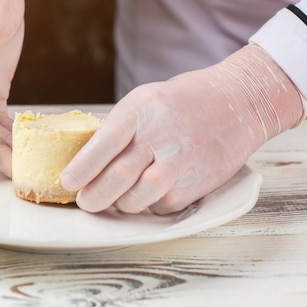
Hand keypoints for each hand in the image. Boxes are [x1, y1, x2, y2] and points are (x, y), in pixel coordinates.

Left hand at [61, 44, 306, 213]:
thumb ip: (120, 129)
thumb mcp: (146, 101)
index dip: (82, 168)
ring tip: (116, 199)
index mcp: (142, 110)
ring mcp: (181, 160)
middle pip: (118, 177)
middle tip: (86, 202)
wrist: (239, 102)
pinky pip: (163, 204)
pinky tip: (150, 193)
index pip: (104, 144)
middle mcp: (161, 134)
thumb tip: (87, 163)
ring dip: (122, 204)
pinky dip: (150, 205)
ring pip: (139, 197)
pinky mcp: (198, 182)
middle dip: (94, 197)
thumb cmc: (183, 102)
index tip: (67, 182)